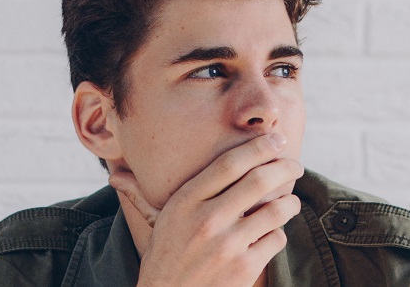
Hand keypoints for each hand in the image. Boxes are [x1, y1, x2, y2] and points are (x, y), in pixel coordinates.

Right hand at [116, 133, 303, 286]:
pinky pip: (276, 239)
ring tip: (290, 201)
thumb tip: (114, 175)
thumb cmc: (164, 259)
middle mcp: (206, 219)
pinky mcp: (244, 268)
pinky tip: (272, 233)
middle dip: (285, 167)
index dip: (258, 147)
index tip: (276, 140)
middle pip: (259, 180)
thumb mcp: (156, 223)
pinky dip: (278, 234)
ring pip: (275, 210)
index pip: (229, 163)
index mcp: (185, 202)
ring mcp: (227, 244)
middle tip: (295, 164)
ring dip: (289, 202)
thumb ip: (143, 195)